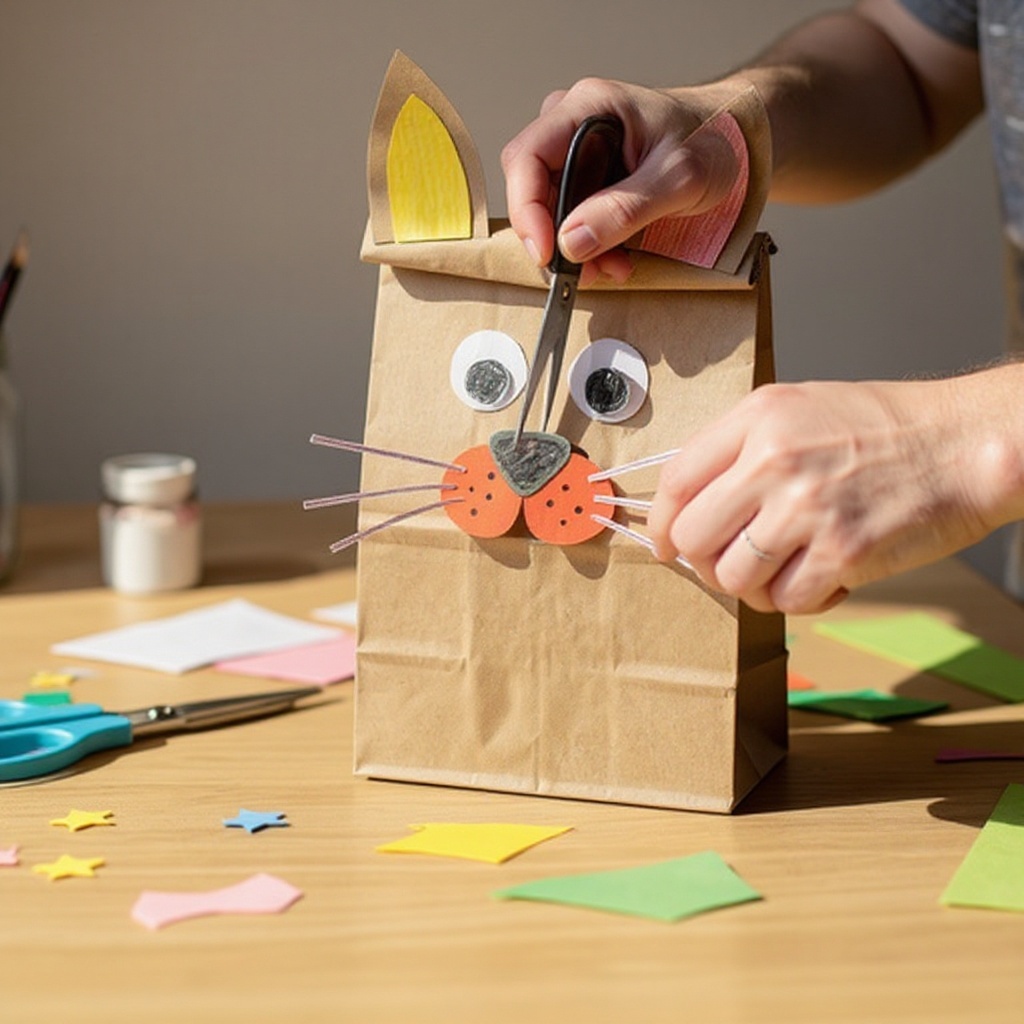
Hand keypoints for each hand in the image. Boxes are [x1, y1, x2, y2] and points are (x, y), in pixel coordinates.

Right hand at [501, 78, 742, 284]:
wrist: (737, 144)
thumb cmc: (715, 140)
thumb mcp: (679, 178)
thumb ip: (625, 209)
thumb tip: (572, 240)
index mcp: (590, 105)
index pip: (527, 157)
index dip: (526, 208)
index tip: (546, 251)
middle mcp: (574, 123)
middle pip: (531, 185)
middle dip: (554, 235)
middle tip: (580, 269)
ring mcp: (578, 151)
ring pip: (550, 208)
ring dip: (574, 247)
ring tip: (610, 267)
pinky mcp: (588, 178)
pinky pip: (570, 217)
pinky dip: (588, 247)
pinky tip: (614, 258)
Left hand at [647, 373, 1023, 613]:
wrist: (965, 444)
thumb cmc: (882, 428)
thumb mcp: (798, 406)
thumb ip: (737, 445)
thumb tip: (685, 502)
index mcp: (758, 418)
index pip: (676, 481)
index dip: (662, 523)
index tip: (666, 543)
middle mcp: (775, 460)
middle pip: (694, 536)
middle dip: (704, 561)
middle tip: (730, 562)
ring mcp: (808, 508)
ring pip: (734, 578)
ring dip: (752, 586)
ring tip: (782, 570)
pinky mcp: (844, 552)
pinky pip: (786, 602)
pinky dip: (798, 600)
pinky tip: (821, 578)